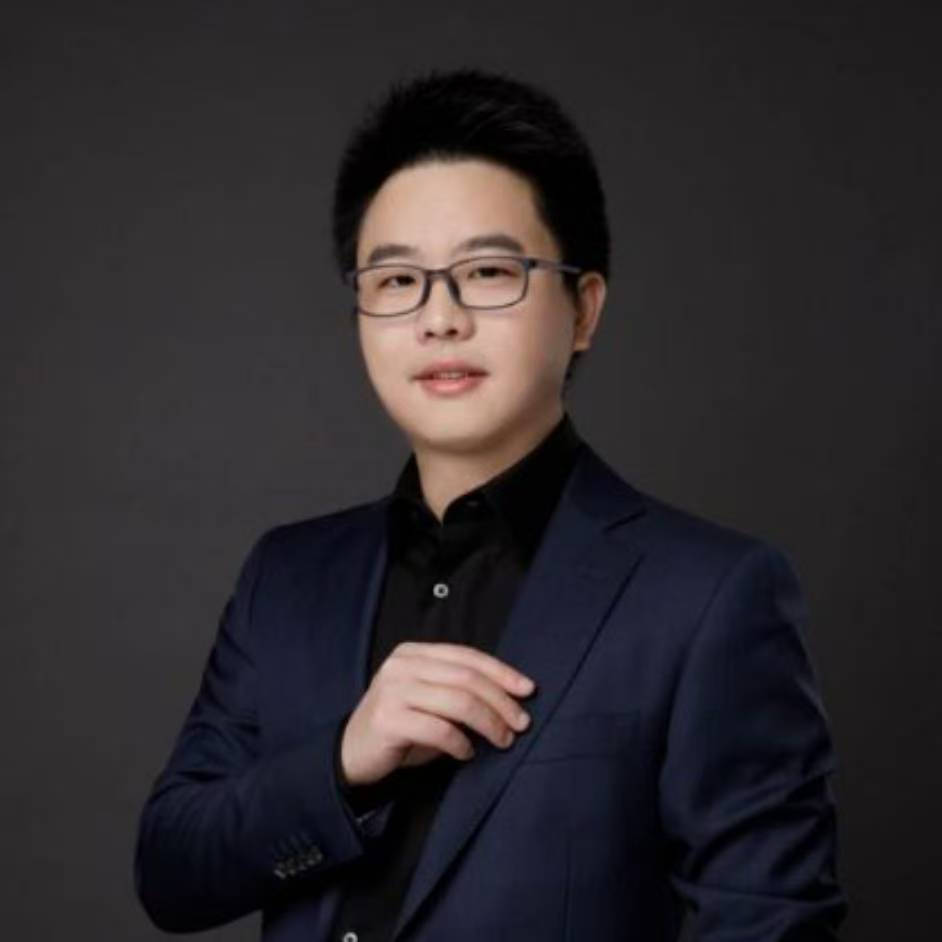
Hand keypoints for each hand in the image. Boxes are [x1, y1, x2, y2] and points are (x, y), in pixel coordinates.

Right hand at [338, 641, 535, 787]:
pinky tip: (467, 753)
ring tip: (502, 740)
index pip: (467, 656)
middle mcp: (402, 665)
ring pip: (458, 702)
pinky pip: (438, 729)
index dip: (501, 672)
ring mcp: (393, 690)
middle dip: (501, 701)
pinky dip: (460, 743)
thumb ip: (458, 690)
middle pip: (467, 678)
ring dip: (488, 723)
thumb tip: (511, 698)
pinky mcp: (388, 719)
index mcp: (414, 653)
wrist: (351, 753)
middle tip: (521, 723)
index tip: (528, 690)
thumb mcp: (429, 699)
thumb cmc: (400, 726)